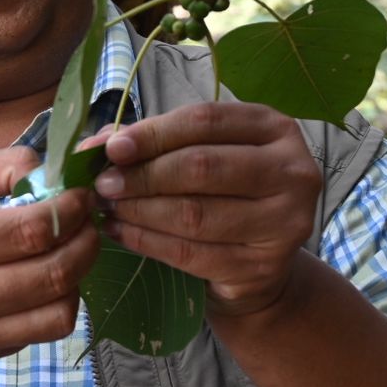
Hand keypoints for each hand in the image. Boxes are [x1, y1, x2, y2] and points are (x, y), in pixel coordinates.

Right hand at [0, 146, 100, 365]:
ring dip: (78, 274)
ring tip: (69, 247)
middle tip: (86, 218)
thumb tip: (47, 169)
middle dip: (84, 239)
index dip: (69, 209)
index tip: (80, 193)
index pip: (28, 231)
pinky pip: (43, 332)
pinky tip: (44, 276)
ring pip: (59, 311)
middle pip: (53, 273)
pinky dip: (58, 302)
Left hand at [95, 101, 321, 318]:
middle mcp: (291, 171)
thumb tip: (94, 145)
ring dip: (138, 210)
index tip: (111, 148)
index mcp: (274, 129)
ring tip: (105, 207)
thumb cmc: (221, 192)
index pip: (205, 121)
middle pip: (201, 167)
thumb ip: (152, 143)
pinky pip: (190, 253)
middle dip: (142, 175)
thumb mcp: (196, 153)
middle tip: (102, 184)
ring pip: (193, 213)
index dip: (153, 134)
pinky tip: (119, 233)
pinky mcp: (263, 265)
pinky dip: (146, 241)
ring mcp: (284, 222)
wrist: (257, 261)